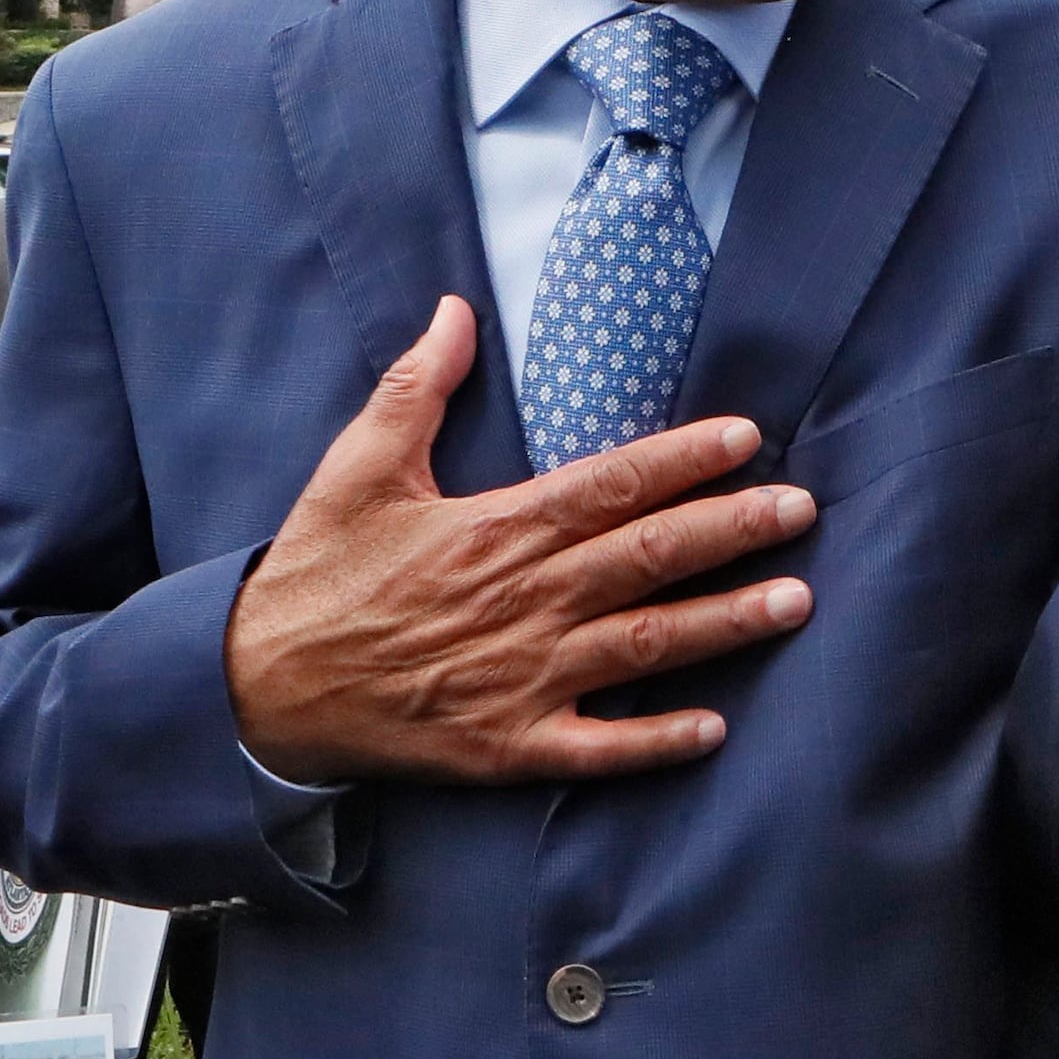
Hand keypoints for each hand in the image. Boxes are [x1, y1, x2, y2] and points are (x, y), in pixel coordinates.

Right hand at [224, 298, 817, 785]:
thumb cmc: (314, 572)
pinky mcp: (506, 747)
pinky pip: (597, 748)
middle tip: (803, 510)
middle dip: (734, 530)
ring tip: (795, 599)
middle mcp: (521, 602)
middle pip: (649, 558)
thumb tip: (456, 309)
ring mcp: (520, 679)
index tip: (747, 439)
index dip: (685, 460)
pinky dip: (657, 742)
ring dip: (725, 623)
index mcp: (494, 529)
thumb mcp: (358, 466)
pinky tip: (715, 729)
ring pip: (645, 646)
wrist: (255, 688)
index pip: (612, 485)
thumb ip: (417, 386)